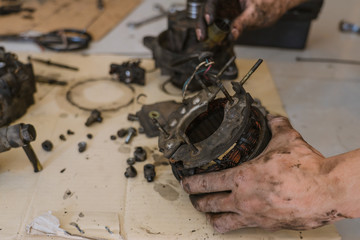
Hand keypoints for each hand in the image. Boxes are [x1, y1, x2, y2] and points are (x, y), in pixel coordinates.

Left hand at [182, 116, 348, 232]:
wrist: (327, 192)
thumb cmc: (306, 170)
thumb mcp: (287, 140)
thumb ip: (276, 127)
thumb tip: (273, 118)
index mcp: (242, 178)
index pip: (206, 182)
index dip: (191, 183)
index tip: (185, 183)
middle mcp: (243, 200)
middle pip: (208, 205)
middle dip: (197, 201)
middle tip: (194, 198)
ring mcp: (253, 216)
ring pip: (221, 223)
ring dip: (212, 217)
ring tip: (210, 213)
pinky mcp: (267, 226)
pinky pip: (243, 228)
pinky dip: (235, 225)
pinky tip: (237, 219)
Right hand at [196, 0, 305, 40]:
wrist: (276, 7)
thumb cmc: (269, 3)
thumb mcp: (255, 13)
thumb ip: (242, 23)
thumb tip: (232, 34)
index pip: (213, 0)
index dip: (208, 10)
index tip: (209, 21)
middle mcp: (224, 2)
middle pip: (207, 12)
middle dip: (202, 25)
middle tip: (202, 37)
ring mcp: (225, 12)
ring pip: (210, 22)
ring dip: (208, 33)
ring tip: (208, 42)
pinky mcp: (228, 21)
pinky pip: (219, 29)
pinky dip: (217, 37)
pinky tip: (218, 43)